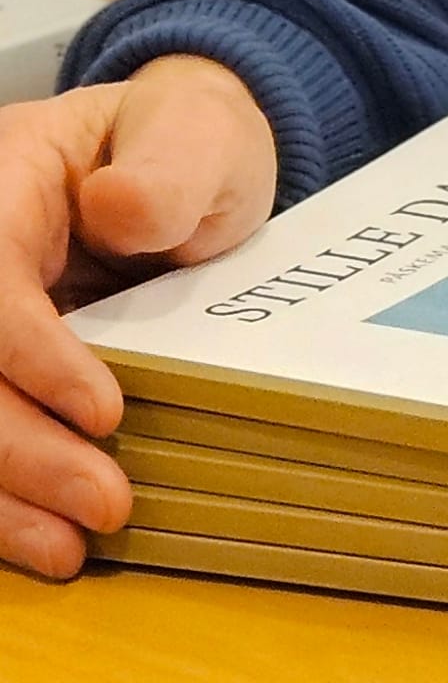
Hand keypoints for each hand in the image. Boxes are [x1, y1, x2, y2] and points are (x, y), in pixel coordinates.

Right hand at [0, 56, 276, 580]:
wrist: (174, 164)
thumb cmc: (182, 144)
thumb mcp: (194, 133)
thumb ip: (167, 168)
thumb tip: (119, 207)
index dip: (34, 355)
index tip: (106, 411)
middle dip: (21, 450)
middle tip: (105, 504)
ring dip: (2, 497)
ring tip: (69, 549)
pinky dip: (0, 503)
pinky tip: (42, 543)